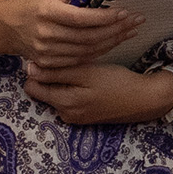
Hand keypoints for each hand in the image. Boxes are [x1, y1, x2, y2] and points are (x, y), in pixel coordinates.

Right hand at [0, 0, 140, 71]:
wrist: (6, 26)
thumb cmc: (32, 1)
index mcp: (47, 11)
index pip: (82, 18)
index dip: (105, 17)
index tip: (124, 11)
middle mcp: (46, 34)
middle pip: (88, 37)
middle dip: (116, 29)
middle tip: (135, 22)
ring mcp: (47, 52)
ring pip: (87, 51)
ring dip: (112, 42)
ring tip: (129, 32)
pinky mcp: (49, 63)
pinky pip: (80, 60)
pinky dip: (99, 52)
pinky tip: (112, 43)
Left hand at [23, 62, 172, 126]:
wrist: (143, 99)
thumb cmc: (116, 82)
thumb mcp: (86, 73)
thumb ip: (57, 72)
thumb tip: (28, 70)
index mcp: (62, 103)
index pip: (31, 86)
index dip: (37, 69)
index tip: (49, 56)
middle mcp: (64, 114)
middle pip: (43, 91)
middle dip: (49, 76)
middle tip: (66, 60)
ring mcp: (75, 117)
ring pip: (56, 94)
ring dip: (62, 81)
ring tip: (78, 67)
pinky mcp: (84, 116)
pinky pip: (68, 99)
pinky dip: (72, 88)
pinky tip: (86, 78)